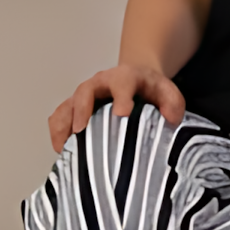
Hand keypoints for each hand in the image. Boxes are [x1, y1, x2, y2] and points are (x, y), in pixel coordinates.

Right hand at [49, 63, 185, 152]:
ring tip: (65, 149)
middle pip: (84, 92)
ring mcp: (83, 95)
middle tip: (80, 131)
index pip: (121, 84)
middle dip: (82, 111)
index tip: (122, 114)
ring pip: (66, 106)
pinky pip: (58, 117)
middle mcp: (99, 83)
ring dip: (63, 126)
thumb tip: (170, 119)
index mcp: (125, 78)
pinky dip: (57, 133)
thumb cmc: (150, 90)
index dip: (121, 98)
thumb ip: (172, 103)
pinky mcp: (73, 107)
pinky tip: (63, 152)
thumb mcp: (168, 92)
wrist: (135, 80)